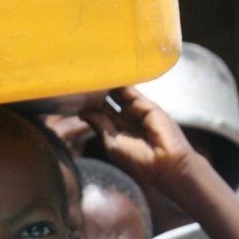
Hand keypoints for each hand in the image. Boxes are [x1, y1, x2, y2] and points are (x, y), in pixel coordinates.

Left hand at [79, 86, 199, 179]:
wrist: (165, 164)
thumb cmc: (137, 160)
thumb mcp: (111, 142)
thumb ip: (99, 124)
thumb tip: (83, 112)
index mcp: (114, 131)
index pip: (98, 113)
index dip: (88, 104)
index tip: (73, 93)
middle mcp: (125, 120)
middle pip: (107, 101)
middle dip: (96, 92)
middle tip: (81, 79)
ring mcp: (136, 112)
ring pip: (119, 94)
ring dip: (107, 85)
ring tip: (92, 73)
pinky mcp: (147, 105)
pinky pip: (132, 92)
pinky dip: (121, 83)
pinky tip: (109, 76)